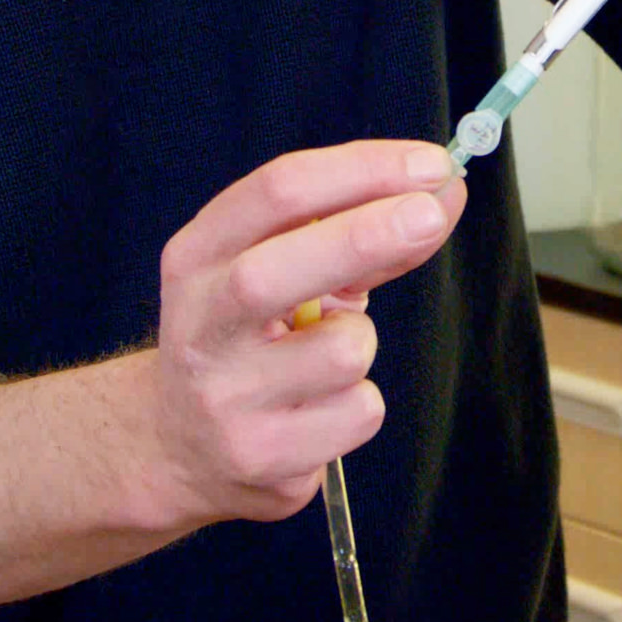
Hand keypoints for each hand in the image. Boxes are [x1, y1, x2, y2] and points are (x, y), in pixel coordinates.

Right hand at [145, 141, 466, 523]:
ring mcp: (224, 397)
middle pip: (276, 271)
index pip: (276, 193)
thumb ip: (360, 229)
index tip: (429, 164)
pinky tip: (319, 410)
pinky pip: (356, 412)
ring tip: (326, 356)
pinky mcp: (260, 457)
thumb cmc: (251, 336)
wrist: (176, 446)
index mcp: (197, 256)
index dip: (360, 170)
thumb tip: (445, 192)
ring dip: (362, 341)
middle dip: (362, 235)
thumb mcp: (283, 269)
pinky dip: (359, 403)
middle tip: (431, 212)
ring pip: (341, 351)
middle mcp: (199, 323)